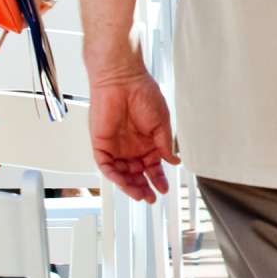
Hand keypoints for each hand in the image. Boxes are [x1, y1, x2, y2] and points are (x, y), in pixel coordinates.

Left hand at [90, 66, 176, 203]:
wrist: (122, 80)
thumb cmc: (143, 93)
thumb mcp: (161, 123)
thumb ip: (165, 144)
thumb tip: (174, 160)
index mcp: (147, 141)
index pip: (152, 166)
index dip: (158, 178)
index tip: (164, 188)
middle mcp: (132, 146)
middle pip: (137, 174)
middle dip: (144, 187)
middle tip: (151, 197)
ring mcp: (116, 146)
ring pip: (122, 173)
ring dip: (130, 185)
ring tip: (140, 194)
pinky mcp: (102, 144)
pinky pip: (106, 165)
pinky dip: (114, 175)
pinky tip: (123, 182)